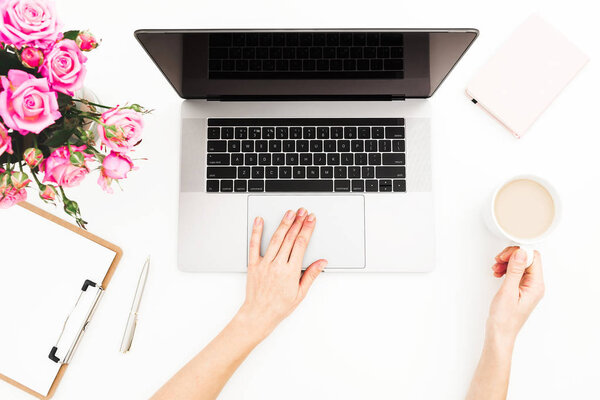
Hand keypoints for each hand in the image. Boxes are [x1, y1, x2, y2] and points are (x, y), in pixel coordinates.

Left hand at [237, 208, 326, 339]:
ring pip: (275, 239)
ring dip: (283, 224)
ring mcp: (264, 264)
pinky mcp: (253, 265)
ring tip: (289, 213)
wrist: (259, 314)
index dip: (307, 229)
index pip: (301, 244)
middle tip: (303, 211)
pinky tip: (259, 221)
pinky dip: (256, 231)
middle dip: (298, 222)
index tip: (311, 220)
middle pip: (290, 238)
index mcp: (290, 272)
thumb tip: (321, 262)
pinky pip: (254, 245)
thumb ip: (311, 275)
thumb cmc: (279, 307)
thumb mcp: (300, 293)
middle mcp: (277, 265)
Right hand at [488, 247, 544, 346]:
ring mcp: (528, 287)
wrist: (500, 333)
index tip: (505, 256)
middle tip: (499, 260)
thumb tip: (520, 253)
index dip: (518, 253)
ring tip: (496, 268)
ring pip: (520, 264)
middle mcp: (534, 285)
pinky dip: (506, 269)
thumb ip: (515, 270)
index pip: (533, 258)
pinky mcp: (520, 289)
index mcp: (536, 285)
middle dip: (511, 256)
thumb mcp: (508, 291)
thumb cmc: (504, 318)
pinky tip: (498, 273)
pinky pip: (515, 272)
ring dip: (507, 262)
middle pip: (527, 259)